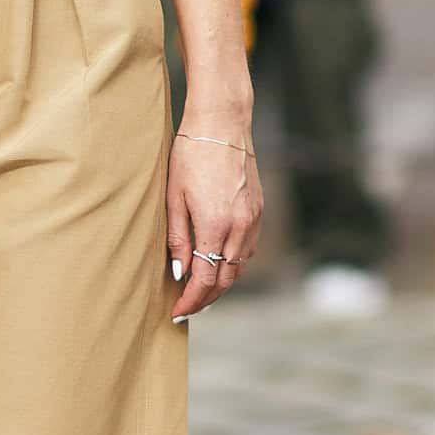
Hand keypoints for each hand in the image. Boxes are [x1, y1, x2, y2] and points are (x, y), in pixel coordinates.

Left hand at [167, 121, 262, 320]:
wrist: (222, 122)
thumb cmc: (190, 154)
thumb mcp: (174, 197)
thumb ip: (177, 238)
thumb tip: (179, 273)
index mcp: (216, 226)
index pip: (206, 279)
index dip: (191, 300)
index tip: (177, 311)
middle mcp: (240, 227)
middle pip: (226, 279)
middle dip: (206, 298)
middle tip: (187, 307)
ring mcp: (254, 219)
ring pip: (240, 267)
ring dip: (221, 283)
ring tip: (201, 291)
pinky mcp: (259, 210)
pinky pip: (248, 249)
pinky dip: (234, 264)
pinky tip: (219, 264)